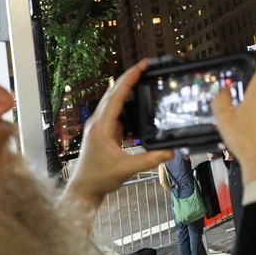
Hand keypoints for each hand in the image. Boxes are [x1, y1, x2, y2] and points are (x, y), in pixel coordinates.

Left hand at [62, 59, 173, 212]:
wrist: (84, 189)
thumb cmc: (100, 178)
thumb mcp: (127, 169)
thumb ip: (150, 160)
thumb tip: (171, 151)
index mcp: (101, 126)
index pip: (116, 96)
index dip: (129, 79)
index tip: (141, 66)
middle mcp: (98, 122)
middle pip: (113, 92)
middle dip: (128, 77)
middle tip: (145, 65)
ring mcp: (99, 125)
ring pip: (112, 99)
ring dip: (126, 86)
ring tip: (142, 76)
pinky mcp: (102, 131)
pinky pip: (115, 110)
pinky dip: (125, 100)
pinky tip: (135, 98)